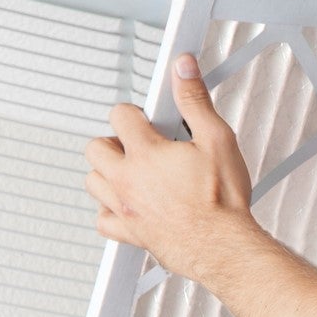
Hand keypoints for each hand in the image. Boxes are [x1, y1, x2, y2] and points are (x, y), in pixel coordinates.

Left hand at [83, 54, 255, 280]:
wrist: (223, 247)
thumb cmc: (222, 202)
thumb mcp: (217, 139)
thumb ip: (194, 101)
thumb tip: (182, 69)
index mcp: (145, 153)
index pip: (120, 116)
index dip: (135, 112)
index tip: (148, 119)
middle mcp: (127, 179)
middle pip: (96, 147)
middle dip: (115, 141)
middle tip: (139, 144)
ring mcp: (124, 207)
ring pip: (93, 180)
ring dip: (107, 171)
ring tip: (132, 170)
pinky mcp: (128, 233)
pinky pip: (101, 218)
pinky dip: (108, 208)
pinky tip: (126, 204)